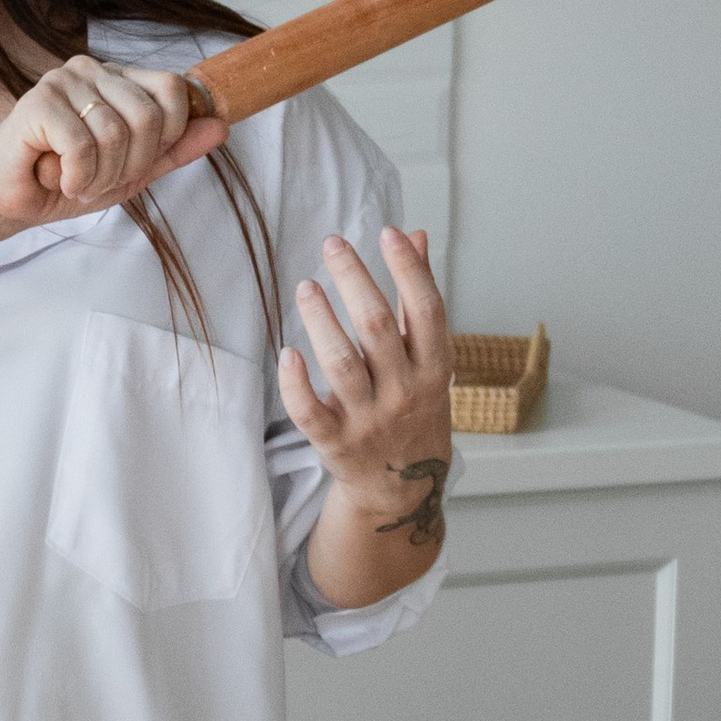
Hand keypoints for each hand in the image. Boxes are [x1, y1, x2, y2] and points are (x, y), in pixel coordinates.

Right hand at [0, 55, 226, 238]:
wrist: (8, 201)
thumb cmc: (67, 181)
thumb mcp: (133, 172)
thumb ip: (174, 149)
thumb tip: (223, 126)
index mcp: (119, 78)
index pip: (173, 88)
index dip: (166, 135)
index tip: (133, 163)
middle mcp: (93, 69)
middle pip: (149, 115)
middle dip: (131, 165)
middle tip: (101, 180)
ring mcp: (64, 80)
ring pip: (116, 133)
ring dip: (100, 176)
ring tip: (77, 182)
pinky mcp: (38, 101)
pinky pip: (82, 144)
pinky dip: (78, 177)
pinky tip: (61, 180)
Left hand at [282, 228, 452, 549]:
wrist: (402, 487)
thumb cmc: (413, 406)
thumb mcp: (427, 357)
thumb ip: (416, 298)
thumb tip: (413, 236)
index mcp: (434, 367)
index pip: (426, 310)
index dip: (409, 269)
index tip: (387, 233)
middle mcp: (405, 392)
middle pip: (377, 328)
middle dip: (354, 280)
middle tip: (333, 244)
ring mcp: (369, 419)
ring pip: (341, 364)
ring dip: (321, 321)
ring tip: (305, 286)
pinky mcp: (335, 443)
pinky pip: (310, 412)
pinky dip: (296, 383)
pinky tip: (286, 353)